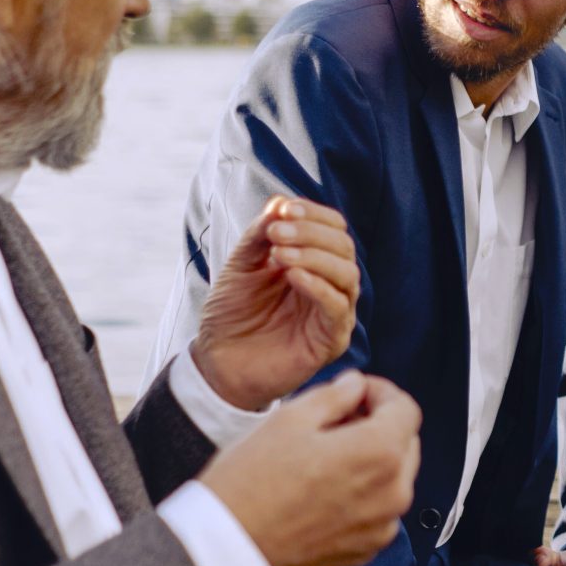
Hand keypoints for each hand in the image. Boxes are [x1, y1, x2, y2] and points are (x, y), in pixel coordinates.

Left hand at [191, 197, 358, 412]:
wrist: (217, 363)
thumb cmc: (231, 314)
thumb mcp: (241, 265)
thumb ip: (260, 235)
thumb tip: (280, 201)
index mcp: (313, 263)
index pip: (332, 228)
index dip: (313, 214)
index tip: (284, 209)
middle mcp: (329, 285)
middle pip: (344, 247)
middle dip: (312, 233)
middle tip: (276, 233)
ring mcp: (333, 313)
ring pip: (347, 273)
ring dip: (315, 256)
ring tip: (280, 253)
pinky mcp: (331, 340)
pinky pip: (337, 307)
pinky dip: (318, 286)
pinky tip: (292, 275)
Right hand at [200, 373, 416, 565]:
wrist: (225, 552)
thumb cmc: (250, 484)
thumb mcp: (289, 419)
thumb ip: (334, 396)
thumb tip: (355, 386)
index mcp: (380, 454)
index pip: (405, 409)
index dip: (381, 392)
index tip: (356, 391)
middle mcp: (393, 494)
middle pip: (404, 444)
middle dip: (378, 424)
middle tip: (337, 419)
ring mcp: (381, 527)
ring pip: (393, 479)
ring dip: (371, 460)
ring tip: (325, 455)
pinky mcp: (364, 551)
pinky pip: (377, 511)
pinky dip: (362, 493)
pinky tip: (323, 488)